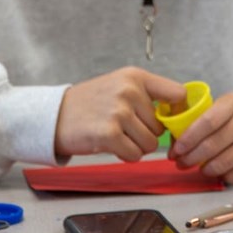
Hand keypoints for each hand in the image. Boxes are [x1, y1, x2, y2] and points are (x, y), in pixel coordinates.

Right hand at [55, 68, 188, 161]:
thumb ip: (149, 95)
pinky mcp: (108, 134)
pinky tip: (112, 146)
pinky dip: (127, 155)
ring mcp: (119, 112)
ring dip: (137, 146)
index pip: (178, 94)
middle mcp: (129, 91)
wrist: (51, 116)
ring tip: (118, 137)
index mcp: (135, 77)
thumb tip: (181, 112)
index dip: (177, 111)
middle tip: (125, 130)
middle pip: (162, 126)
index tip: (169, 120)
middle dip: (147, 134)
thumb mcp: (120, 85)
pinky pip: (135, 154)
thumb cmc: (89, 104)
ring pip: (150, 143)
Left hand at [170, 93, 232, 183]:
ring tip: (202, 168)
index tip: (175, 151)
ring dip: (206, 170)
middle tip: (182, 163)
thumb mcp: (231, 107)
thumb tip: (176, 144)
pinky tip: (223, 171)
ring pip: (223, 163)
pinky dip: (224, 176)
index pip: (206, 122)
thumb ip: (205, 120)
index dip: (187, 139)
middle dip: (191, 158)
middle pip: (212, 145)